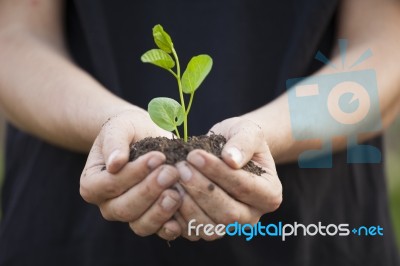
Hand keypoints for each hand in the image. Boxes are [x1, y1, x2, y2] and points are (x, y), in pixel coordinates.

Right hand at [80, 109, 182, 239]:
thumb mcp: (119, 127)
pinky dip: (169, 228)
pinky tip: (180, 220)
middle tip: (171, 172)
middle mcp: (108, 204)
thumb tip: (115, 164)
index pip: (108, 185)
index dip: (132, 174)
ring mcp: (130, 215)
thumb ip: (114, 142)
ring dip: (160, 212)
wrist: (145, 136)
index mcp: (93, 183)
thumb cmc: (128, 130)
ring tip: (177, 194)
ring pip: (140, 224)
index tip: (157, 157)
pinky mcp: (151, 220)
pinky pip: (158, 231)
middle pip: (124, 208)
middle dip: (150, 191)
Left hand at [170, 117, 282, 240]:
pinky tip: (166, 193)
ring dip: (188, 204)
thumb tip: (231, 159)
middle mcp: (252, 216)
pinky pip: (192, 231)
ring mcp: (230, 227)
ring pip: (210, 227)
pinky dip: (177, 216)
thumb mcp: (247, 131)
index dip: (218, 172)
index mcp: (269, 194)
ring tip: (173, 178)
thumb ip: (243, 142)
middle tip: (181, 167)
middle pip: (228, 213)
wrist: (226, 151)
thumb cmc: (239, 139)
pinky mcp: (209, 229)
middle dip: (201, 189)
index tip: (195, 155)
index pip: (244, 187)